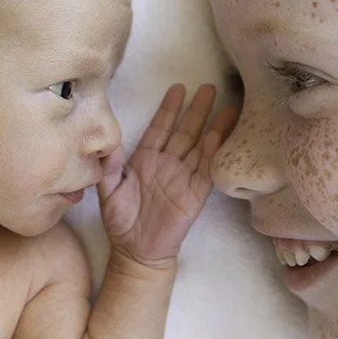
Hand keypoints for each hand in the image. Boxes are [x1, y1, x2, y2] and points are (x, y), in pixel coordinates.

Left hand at [97, 84, 237, 265]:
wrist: (135, 251)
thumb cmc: (120, 220)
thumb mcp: (108, 190)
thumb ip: (109, 166)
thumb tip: (108, 143)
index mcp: (146, 159)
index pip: (160, 127)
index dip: (169, 108)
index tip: (178, 88)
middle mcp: (168, 163)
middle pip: (186, 131)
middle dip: (197, 109)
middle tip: (210, 87)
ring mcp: (183, 177)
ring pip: (202, 146)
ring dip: (215, 126)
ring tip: (229, 106)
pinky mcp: (195, 193)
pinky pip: (209, 169)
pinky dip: (218, 152)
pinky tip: (227, 136)